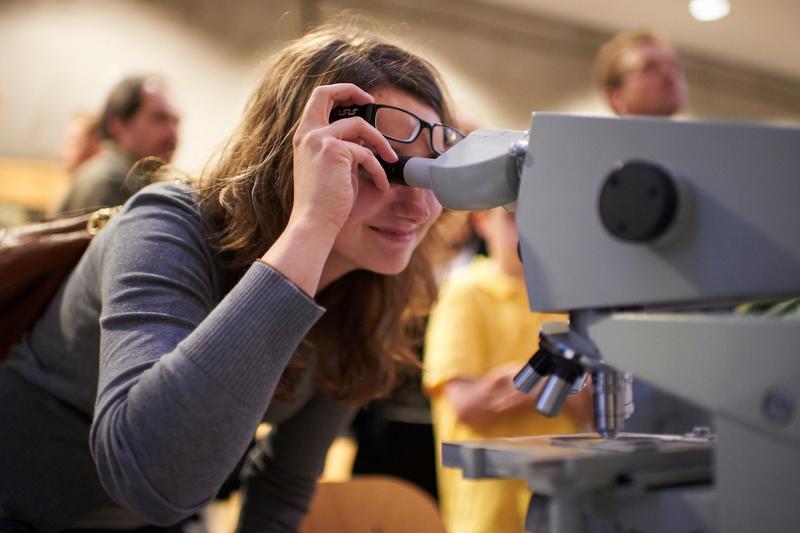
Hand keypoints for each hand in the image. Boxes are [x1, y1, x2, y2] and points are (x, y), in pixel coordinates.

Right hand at [290, 83, 397, 237]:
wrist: (313, 223)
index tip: (358, 100)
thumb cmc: (324, 203)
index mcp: (303, 137)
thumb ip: (342, 149)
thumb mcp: (330, 169)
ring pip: (360, 125)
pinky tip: (381, 185)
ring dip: (380, 143)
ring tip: (390, 160)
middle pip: (326, 93)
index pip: (317, 100)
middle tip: (370, 100)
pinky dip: (378, 170)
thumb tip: (366, 140)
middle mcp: (308, 134)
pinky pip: (367, 154)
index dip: (339, 92)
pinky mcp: (335, 151)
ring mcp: (320, 140)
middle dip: (351, 90)